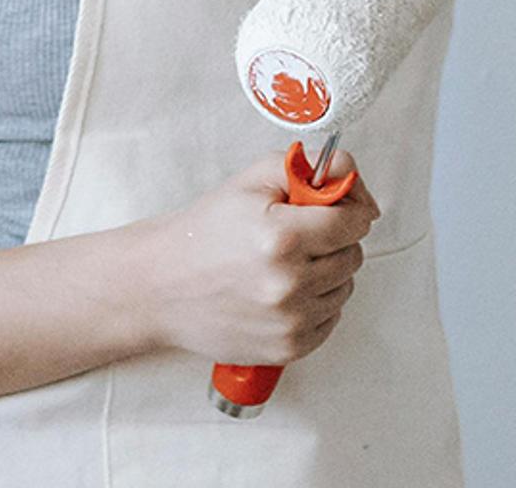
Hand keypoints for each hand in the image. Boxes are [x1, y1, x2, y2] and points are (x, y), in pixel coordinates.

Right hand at [129, 151, 379, 365]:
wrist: (161, 287)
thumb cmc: (203, 234)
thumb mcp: (252, 180)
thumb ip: (309, 167)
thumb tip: (350, 177)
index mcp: (281, 237)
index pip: (354, 222)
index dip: (347, 209)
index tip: (334, 208)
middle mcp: (289, 284)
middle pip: (353, 255)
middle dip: (334, 240)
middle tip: (298, 234)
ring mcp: (289, 321)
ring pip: (345, 288)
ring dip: (326, 272)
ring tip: (286, 264)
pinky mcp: (288, 348)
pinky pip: (331, 319)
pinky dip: (316, 303)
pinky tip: (283, 290)